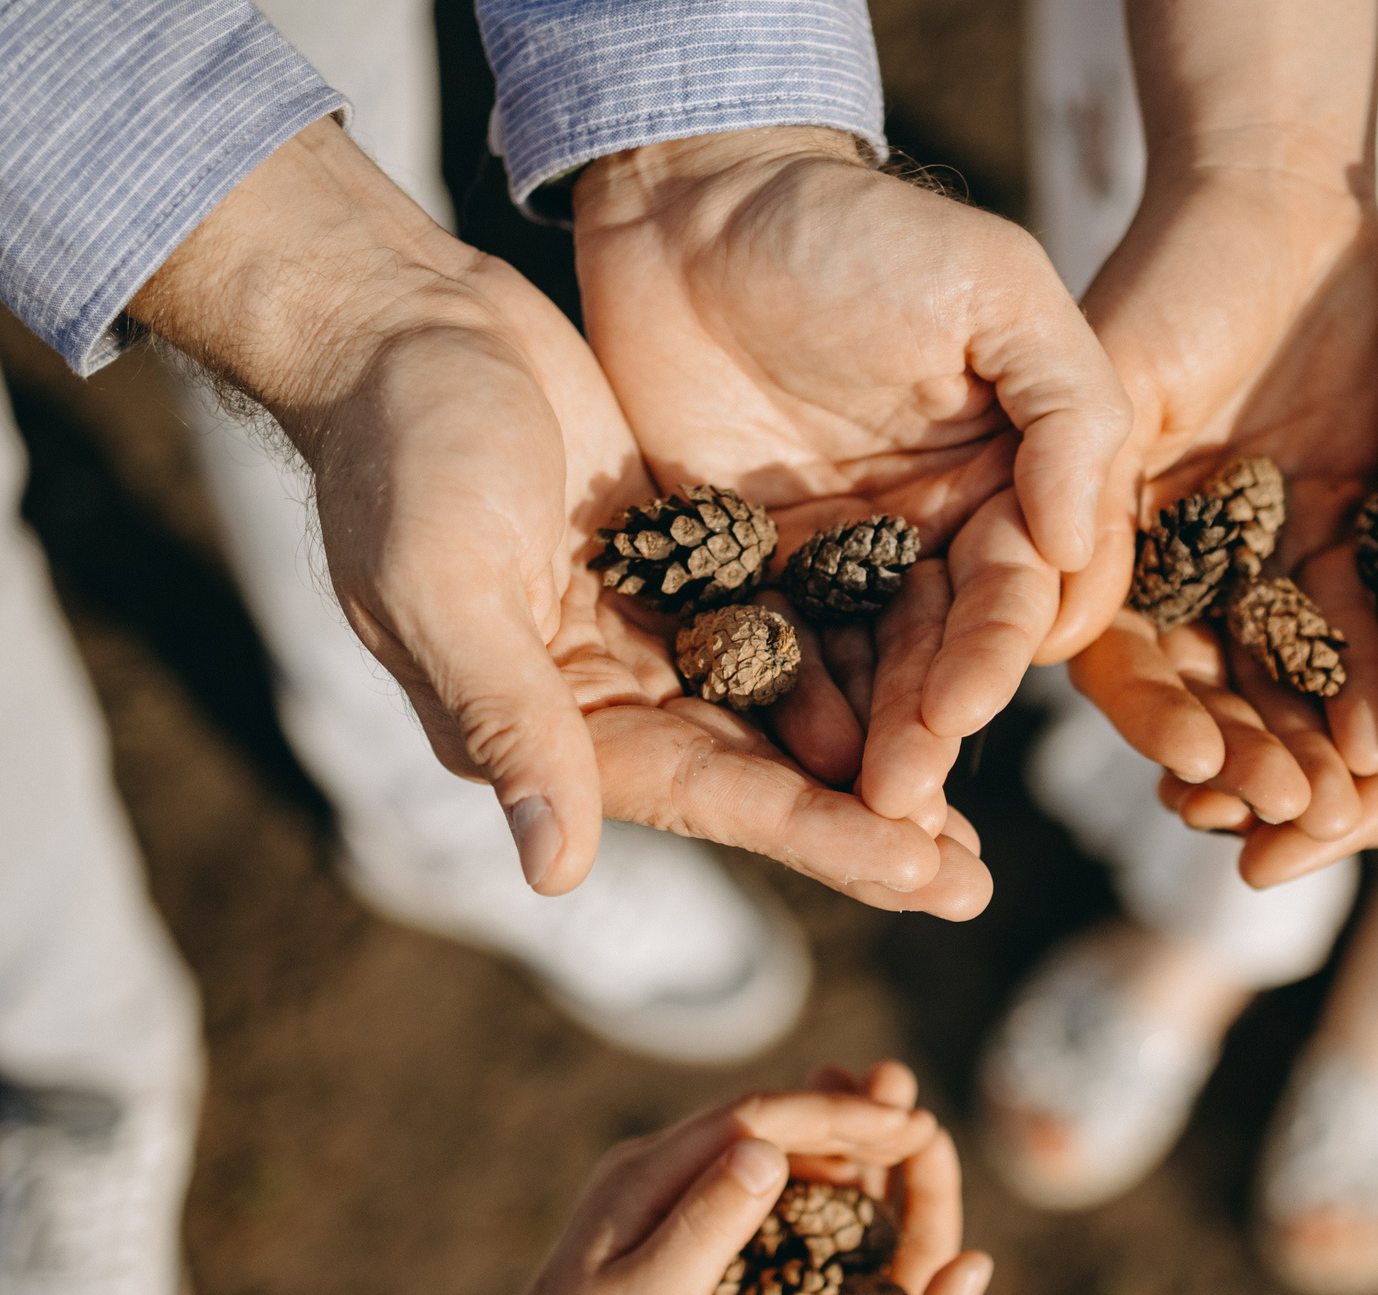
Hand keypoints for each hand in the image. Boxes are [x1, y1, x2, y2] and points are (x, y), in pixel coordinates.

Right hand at [131, 119, 985, 910]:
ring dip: (872, 760)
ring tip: (970, 818)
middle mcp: (604, 700)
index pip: (711, 799)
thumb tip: (556, 872)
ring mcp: (647, 634)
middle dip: (867, 832)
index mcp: (548, 728)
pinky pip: (783, 628)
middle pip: (761, 780)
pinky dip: (850, 661)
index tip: (926, 878)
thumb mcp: (445, 585)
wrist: (402, 326)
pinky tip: (931, 681)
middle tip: (976, 885)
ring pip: (782, 714)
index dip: (822, 840)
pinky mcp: (683, 566)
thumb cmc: (402, 454)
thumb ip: (508, 721)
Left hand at [489, 1066, 953, 1294]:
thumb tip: (765, 1148)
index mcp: (649, 1174)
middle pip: (760, 1114)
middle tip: (918, 1122)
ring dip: (824, 1136)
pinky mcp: (657, 1207)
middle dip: (842, 1113)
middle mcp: (649, 1161)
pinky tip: (833, 1189)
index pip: (758, 1118)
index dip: (838, 1115)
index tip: (906, 1123)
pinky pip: (739, 1167)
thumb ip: (708, 1224)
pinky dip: (796, 1167)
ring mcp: (651, 1181)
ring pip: (753, 1136)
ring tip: (894, 1145)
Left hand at [573, 127, 1130, 826]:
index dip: (1000, 655)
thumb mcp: (994, 289)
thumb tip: (1076, 540)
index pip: (1028, 593)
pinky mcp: (751, 570)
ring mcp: (843, 561)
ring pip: (869, 675)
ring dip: (868, 748)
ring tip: (857, 819)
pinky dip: (782, 713)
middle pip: (949, 654)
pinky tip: (781, 772)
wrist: (690, 203)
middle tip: (905, 802)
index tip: (967, 709)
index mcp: (1013, 482)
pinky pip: (774, 656)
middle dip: (934, 728)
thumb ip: (1067, 406)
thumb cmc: (855, 228)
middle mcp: (937, 536)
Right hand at [595, 1066, 982, 1294]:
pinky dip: (752, 1162)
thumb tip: (979, 1260)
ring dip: (816, 1129)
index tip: (927, 1120)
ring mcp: (774, 1280)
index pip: (923, 1227)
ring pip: (805, 1186)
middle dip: (876, 1127)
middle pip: (867, 1191)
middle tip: (882, 1069)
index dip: (930, 1171)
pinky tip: (750, 1116)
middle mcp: (836, 1291)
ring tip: (822, 1070)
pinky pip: (741, 1206)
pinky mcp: (716, 1279)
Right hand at [1055, 168, 1377, 860]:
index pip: (1120, 661)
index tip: (1196, 769)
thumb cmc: (1175, 281)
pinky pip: (1354, 624)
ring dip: (1311, 740)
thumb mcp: (1115, 389)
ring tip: (1347, 801)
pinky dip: (1373, 677)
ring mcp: (1251, 559)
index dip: (1156, 719)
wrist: (1281, 200)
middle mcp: (1166, 572)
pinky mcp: (1333, 535)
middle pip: (1204, 690)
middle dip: (1247, 758)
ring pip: (1281, 674)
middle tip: (1292, 813)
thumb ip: (1083, 505)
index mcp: (1094, 548)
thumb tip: (1051, 641)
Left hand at [1223, 240, 1377, 886]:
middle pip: (1351, 750)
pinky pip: (1278, 614)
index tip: (1259, 861)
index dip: (1340, 821)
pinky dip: (1232, 651)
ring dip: (1245, 732)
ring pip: (1306, 691)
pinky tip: (1170, 672)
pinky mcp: (1340, 533)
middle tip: (1191, 823)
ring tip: (1173, 775)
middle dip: (1276, 792)